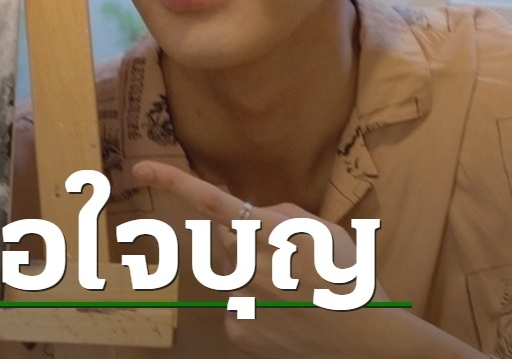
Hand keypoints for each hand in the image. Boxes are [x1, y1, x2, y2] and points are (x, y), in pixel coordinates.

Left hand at [132, 159, 391, 358]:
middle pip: (223, 238)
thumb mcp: (328, 233)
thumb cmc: (354, 283)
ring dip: (250, 274)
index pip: (212, 203)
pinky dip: (255, 306)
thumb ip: (285, 216)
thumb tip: (255, 213)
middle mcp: (248, 264)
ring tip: (292, 292)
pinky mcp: (237, 329)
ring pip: (229, 273)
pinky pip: (234, 306)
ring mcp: (240, 300)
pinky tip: (285, 316)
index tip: (141, 170)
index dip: (173, 184)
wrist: (370, 344)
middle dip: (241, 238)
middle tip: (286, 259)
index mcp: (273, 234)